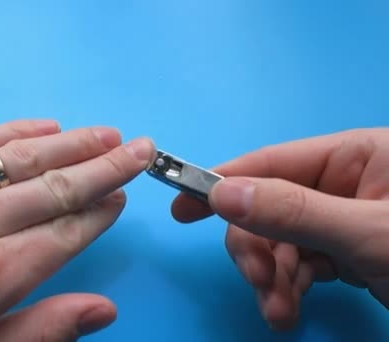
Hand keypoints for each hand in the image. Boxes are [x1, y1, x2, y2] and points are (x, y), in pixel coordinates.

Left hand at [0, 119, 155, 340]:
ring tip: (104, 133)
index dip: (101, 211)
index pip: (65, 232)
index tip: (125, 195)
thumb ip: (37, 331)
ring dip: (69, 143)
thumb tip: (101, 309)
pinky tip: (40, 125)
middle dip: (105, 167)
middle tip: (140, 148)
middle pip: (54, 187)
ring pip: (17, 159)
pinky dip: (8, 132)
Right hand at [171, 128, 388, 329]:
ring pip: (280, 244)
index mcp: (352, 155)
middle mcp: (341, 183)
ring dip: (272, 280)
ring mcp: (341, 220)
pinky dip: (289, 289)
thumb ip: (296, 212)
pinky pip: (299, 266)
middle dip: (257, 251)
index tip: (181, 209)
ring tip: (279, 313)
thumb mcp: (366, 232)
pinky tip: (288, 311)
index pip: (271, 163)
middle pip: (268, 210)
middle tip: (257, 280)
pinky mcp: (344, 253)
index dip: (222, 184)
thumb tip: (222, 194)